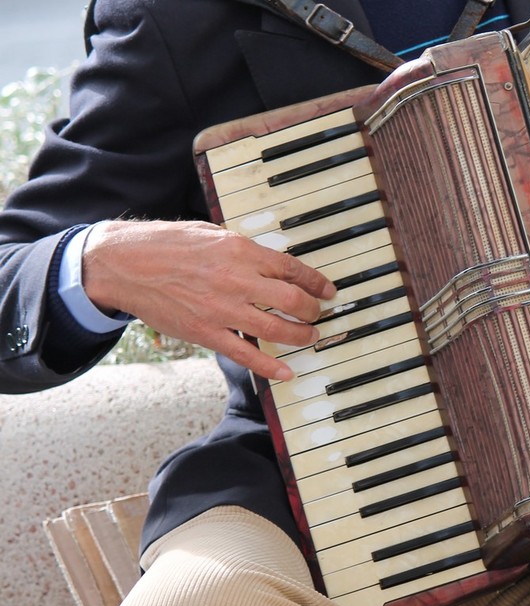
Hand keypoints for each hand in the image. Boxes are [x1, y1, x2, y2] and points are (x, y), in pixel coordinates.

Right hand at [82, 219, 335, 379]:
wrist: (125, 264)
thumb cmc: (165, 244)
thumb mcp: (210, 233)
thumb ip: (241, 249)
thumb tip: (267, 261)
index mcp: (241, 250)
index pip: (292, 269)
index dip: (317, 282)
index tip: (328, 290)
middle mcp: (237, 280)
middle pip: (293, 301)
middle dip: (314, 311)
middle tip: (319, 315)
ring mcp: (223, 310)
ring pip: (278, 330)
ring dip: (301, 336)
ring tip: (309, 337)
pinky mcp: (206, 333)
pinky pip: (246, 354)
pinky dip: (270, 366)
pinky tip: (287, 371)